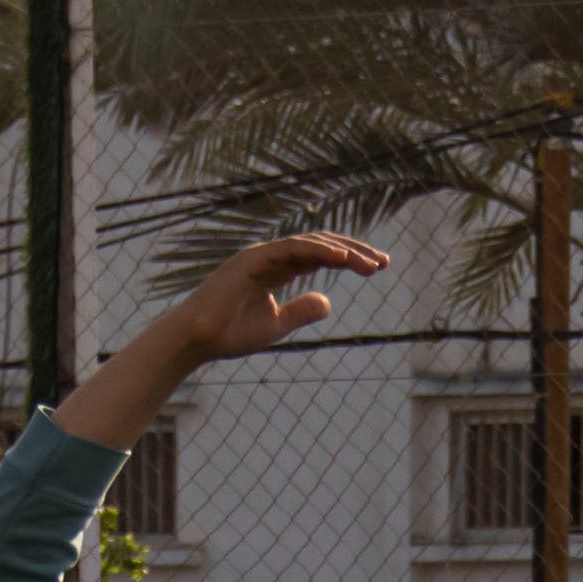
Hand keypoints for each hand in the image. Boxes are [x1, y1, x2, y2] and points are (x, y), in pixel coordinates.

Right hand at [84, 228, 385, 437]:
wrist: (198, 338)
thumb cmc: (231, 332)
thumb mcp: (276, 324)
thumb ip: (301, 310)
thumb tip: (328, 301)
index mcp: (276, 267)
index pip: (320, 254)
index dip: (349, 258)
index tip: (377, 267)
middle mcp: (271, 255)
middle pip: (321, 244)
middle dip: (354, 251)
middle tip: (383, 262)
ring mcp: (261, 254)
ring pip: (310, 243)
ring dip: (343, 250)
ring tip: (370, 263)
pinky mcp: (253, 258)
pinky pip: (292, 249)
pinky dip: (319, 251)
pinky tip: (343, 259)